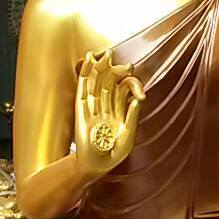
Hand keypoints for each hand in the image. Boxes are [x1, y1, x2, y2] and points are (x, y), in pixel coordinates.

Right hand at [74, 50, 144, 180]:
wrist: (96, 166)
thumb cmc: (112, 155)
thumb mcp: (128, 135)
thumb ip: (133, 116)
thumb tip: (138, 98)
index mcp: (117, 113)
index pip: (121, 91)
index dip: (125, 79)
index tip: (130, 68)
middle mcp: (104, 108)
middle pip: (106, 84)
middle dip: (109, 68)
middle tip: (111, 52)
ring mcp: (92, 109)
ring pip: (94, 84)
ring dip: (96, 69)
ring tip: (100, 54)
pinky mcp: (81, 111)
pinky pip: (82, 90)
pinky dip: (84, 77)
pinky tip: (86, 65)